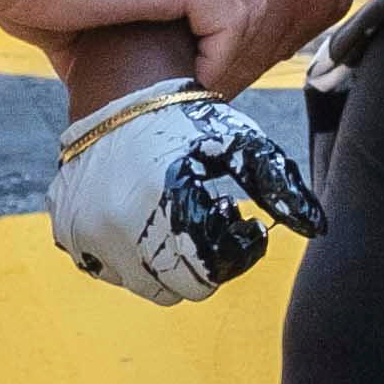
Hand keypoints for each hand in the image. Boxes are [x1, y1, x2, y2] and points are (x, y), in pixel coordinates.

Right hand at [0, 0, 269, 74]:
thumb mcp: (84, 11)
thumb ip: (112, 34)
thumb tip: (110, 81)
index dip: (221, 14)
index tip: (199, 58)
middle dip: (235, 30)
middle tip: (205, 72)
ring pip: (248, 3)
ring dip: (228, 49)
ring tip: (198, 80)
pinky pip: (231, 21)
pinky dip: (219, 57)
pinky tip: (191, 77)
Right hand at [46, 78, 324, 302]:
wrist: (122, 96)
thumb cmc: (189, 121)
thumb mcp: (241, 146)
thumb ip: (279, 187)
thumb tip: (317, 227)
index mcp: (161, 204)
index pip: (202, 276)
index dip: (224, 260)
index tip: (232, 226)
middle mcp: (116, 223)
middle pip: (171, 287)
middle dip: (195, 266)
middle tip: (204, 228)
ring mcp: (86, 230)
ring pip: (138, 281)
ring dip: (160, 262)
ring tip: (175, 220)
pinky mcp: (67, 230)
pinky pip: (106, 265)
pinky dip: (126, 252)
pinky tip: (142, 217)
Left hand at [143, 0, 379, 77]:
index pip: (228, 63)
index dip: (191, 73)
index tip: (159, 74)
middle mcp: (301, 9)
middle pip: (249, 67)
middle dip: (210, 70)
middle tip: (169, 70)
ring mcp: (322, 6)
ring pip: (271, 53)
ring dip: (236, 53)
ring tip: (196, 50)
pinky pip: (293, 33)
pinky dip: (262, 32)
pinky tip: (235, 22)